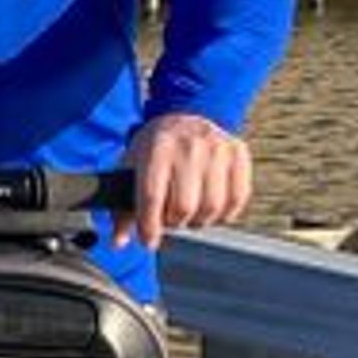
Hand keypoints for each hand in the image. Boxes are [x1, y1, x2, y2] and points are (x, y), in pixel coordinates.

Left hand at [121, 112, 252, 246]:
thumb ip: (122, 206)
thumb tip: (119, 242)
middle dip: (174, 222)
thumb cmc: (156, 148)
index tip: (148, 241)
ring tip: (189, 214)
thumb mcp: (132, 166)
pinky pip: (237, 198)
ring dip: (198, 221)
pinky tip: (210, 209)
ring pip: (211, 207)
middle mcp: (190, 145)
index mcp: (158, 146)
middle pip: (184, 206)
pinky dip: (224, 213)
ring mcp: (218, 147)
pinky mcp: (238, 153)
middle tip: (170, 219)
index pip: (152, 196)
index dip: (149, 226)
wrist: (186, 116)